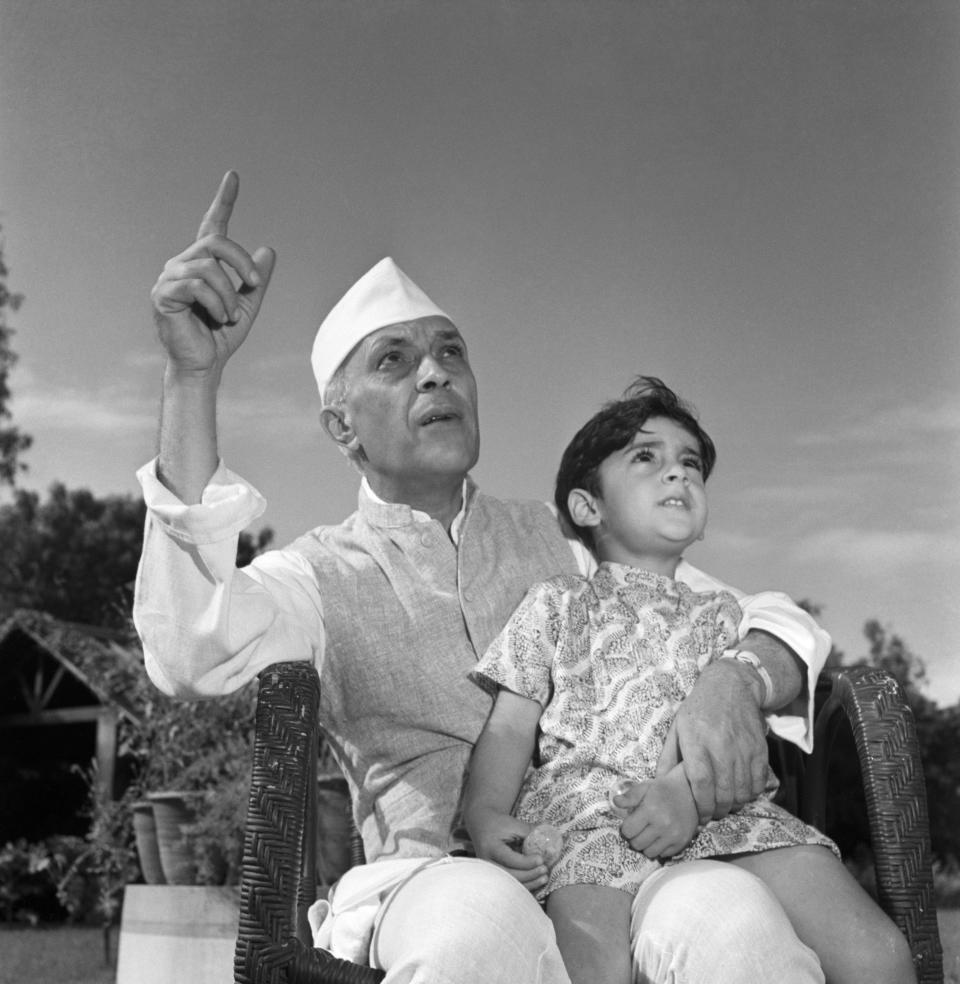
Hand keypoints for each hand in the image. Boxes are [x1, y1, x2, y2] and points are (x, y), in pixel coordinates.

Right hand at [150, 171, 275, 377]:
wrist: (204, 364)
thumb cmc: (221, 336)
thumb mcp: (247, 304)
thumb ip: (255, 278)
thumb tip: (269, 249)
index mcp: (203, 264)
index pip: (213, 226)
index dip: (224, 201)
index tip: (233, 176)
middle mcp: (182, 264)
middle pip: (216, 242)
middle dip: (242, 262)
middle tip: (256, 285)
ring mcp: (169, 277)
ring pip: (209, 266)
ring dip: (228, 293)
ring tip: (229, 315)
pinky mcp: (161, 294)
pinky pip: (196, 285)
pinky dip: (215, 302)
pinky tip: (217, 317)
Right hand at [468, 807, 548, 894]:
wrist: (480, 825)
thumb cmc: (498, 823)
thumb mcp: (512, 823)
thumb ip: (529, 831)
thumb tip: (550, 837)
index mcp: (490, 847)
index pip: (509, 859)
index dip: (526, 862)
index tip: (541, 859)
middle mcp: (487, 862)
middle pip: (510, 875)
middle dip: (530, 874)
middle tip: (545, 870)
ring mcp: (490, 872)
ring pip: (510, 884)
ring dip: (529, 883)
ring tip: (544, 877)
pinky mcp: (494, 876)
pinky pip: (510, 884)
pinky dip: (525, 884)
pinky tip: (537, 881)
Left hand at [615, 770, 698, 858]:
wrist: (690, 792)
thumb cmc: (663, 789)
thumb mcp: (645, 787)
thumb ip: (630, 796)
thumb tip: (615, 802)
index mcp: (650, 810)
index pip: (628, 831)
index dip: (626, 828)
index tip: (630, 823)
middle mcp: (662, 825)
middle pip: (637, 844)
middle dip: (634, 837)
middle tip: (638, 829)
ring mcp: (673, 836)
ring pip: (649, 853)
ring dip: (645, 845)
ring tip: (648, 834)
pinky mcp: (681, 843)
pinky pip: (663, 855)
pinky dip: (658, 848)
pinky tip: (660, 837)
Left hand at [656, 660, 767, 819]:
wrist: (730, 686)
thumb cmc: (698, 709)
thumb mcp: (677, 727)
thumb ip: (668, 756)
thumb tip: (659, 782)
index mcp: (697, 742)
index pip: (701, 784)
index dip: (702, 806)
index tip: (700, 816)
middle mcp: (722, 747)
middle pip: (724, 793)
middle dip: (718, 811)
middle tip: (712, 814)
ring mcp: (743, 749)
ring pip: (742, 791)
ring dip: (734, 805)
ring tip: (726, 804)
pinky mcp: (760, 749)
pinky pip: (759, 782)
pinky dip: (751, 793)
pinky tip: (741, 792)